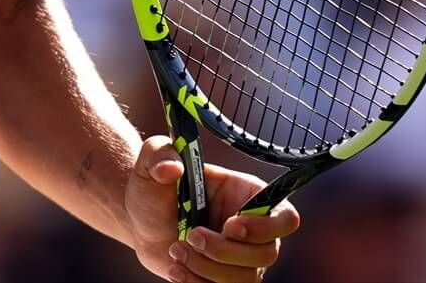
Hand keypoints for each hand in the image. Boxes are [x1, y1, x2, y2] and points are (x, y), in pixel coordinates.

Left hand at [125, 136, 299, 281]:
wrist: (140, 223)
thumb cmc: (155, 188)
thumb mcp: (152, 162)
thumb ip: (159, 154)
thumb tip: (170, 168)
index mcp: (248, 195)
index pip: (285, 217)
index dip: (264, 227)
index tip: (229, 226)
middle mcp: (254, 230)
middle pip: (266, 253)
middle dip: (225, 251)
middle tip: (192, 237)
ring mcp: (242, 259)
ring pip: (246, 279)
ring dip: (208, 270)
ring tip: (176, 252)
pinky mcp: (225, 280)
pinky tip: (177, 270)